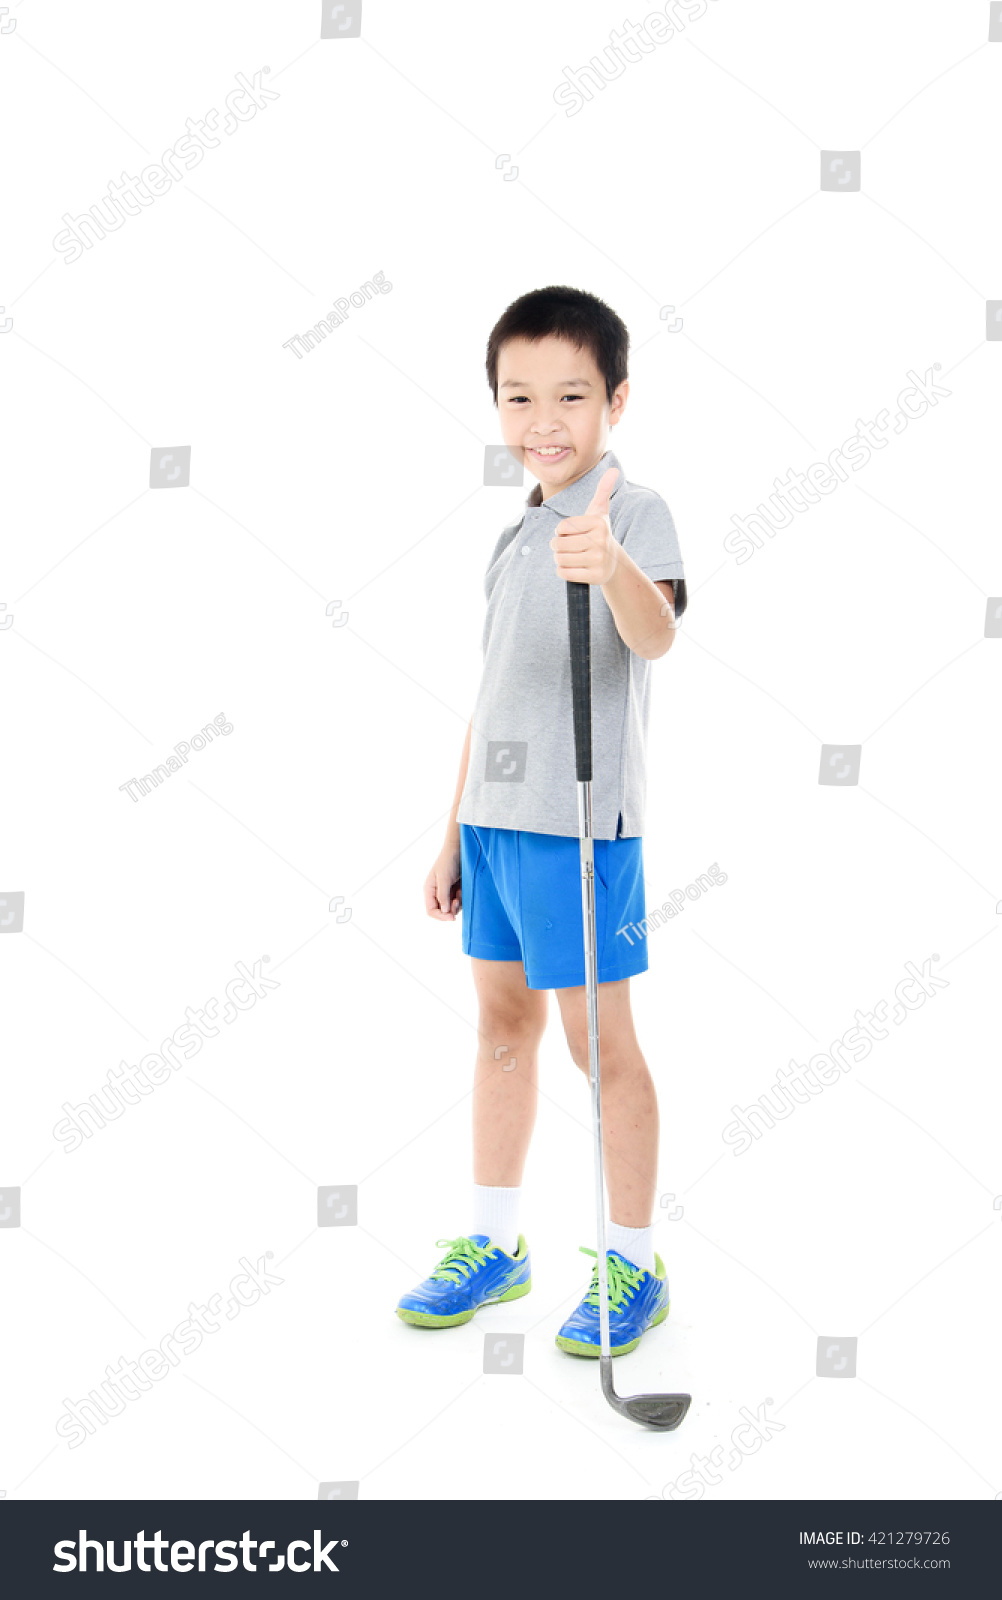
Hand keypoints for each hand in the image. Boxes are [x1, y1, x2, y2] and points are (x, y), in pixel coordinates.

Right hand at [425, 842, 461, 919]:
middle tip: (458, 900)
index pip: (431, 910)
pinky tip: (463, 890)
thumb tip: (444, 911)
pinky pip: (460, 902)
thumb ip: (443, 895)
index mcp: (429, 890)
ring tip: (460, 892)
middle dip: (451, 910)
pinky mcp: (457, 890)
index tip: (452, 917)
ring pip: (452, 908)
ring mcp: (447, 892)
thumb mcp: (444, 878)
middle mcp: (437, 893)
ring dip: (458, 904)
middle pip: (442, 911)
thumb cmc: (449, 861)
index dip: (440, 916)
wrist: (461, 849)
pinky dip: (463, 899)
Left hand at [550, 467, 618, 585]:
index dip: (561, 531)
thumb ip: (603, 490)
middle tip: (569, 546)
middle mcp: (600, 541)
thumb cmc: (599, 534)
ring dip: (560, 558)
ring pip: (560, 559)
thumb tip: (613, 470)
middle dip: (558, 546)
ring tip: (572, 556)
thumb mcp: (600, 512)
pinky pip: (564, 573)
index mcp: (598, 523)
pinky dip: (563, 571)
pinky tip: (574, 567)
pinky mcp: (595, 576)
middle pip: (558, 544)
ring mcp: (598, 560)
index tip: (572, 532)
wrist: (613, 562)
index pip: (562, 527)